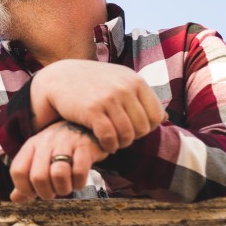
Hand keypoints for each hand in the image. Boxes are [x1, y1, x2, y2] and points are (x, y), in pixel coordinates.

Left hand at [9, 121, 107, 201]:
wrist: (84, 127)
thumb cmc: (58, 148)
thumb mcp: (38, 158)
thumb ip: (26, 178)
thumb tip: (15, 198)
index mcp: (31, 146)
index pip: (17, 171)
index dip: (24, 188)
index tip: (34, 193)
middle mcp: (46, 143)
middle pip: (38, 177)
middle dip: (46, 193)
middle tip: (53, 192)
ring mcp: (65, 143)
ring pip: (58, 174)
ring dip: (63, 189)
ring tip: (66, 187)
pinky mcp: (85, 147)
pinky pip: (79, 172)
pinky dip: (79, 183)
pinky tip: (78, 180)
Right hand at [29, 59, 165, 152]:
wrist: (58, 79)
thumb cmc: (92, 83)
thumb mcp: (120, 82)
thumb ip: (142, 98)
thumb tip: (166, 118)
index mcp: (135, 81)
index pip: (156, 116)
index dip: (146, 128)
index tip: (132, 129)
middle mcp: (125, 88)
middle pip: (143, 128)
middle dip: (133, 137)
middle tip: (121, 137)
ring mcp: (108, 98)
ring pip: (127, 135)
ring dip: (121, 144)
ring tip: (113, 142)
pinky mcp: (92, 110)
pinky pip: (109, 137)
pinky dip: (108, 146)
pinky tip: (104, 144)